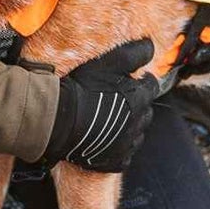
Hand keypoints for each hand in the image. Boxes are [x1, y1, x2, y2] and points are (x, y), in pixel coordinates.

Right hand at [35, 38, 160, 171]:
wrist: (57, 119)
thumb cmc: (82, 87)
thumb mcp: (109, 61)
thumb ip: (134, 53)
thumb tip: (151, 47)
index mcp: (139, 98)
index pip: (152, 86)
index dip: (143, 81)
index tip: (133, 79)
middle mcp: (137, 123)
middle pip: (146, 112)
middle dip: (138, 105)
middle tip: (121, 99)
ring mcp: (125, 145)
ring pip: (137, 134)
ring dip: (130, 127)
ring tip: (114, 120)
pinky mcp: (113, 161)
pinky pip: (124, 157)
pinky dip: (120, 149)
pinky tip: (107, 141)